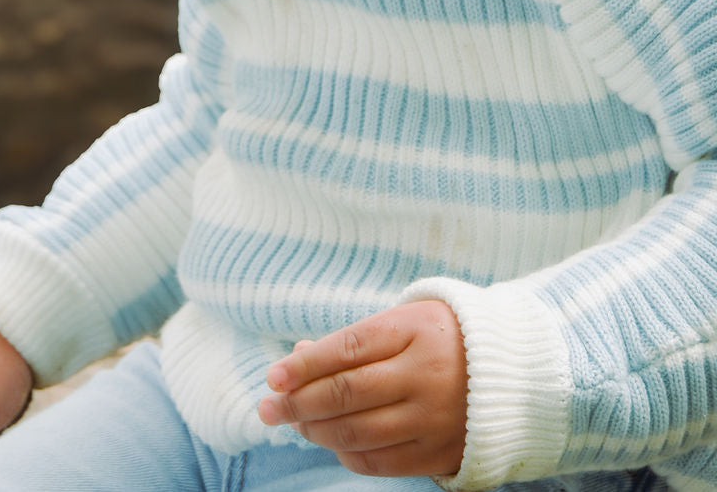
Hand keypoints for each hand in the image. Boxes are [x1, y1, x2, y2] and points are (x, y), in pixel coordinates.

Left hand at [258, 300, 466, 478]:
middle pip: (347, 393)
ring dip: (315, 430)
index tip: (273, 375)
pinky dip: (346, 454)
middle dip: (298, 402)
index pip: (347, 348)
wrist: (515, 373)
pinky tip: (330, 441)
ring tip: (293, 423)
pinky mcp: (440, 453)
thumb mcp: (404, 321)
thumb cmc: (443, 337)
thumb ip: (353, 340)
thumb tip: (297, 359)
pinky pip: (381, 462)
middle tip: (268, 407)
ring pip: (358, 432)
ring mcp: (434, 418)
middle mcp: (425, 376)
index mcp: (414, 331)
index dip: (305, 364)